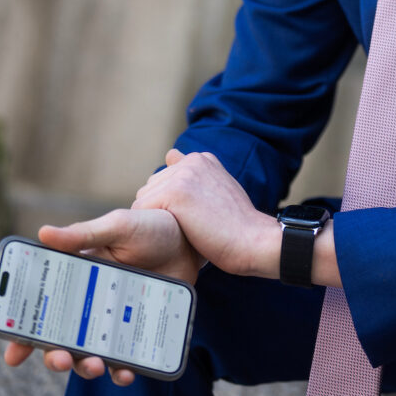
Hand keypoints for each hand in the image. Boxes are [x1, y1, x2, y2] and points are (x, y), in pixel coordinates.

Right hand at [1, 207, 201, 386]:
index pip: (41, 310)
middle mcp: (90, 304)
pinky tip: (125, 372)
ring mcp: (114, 320)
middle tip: (59, 359)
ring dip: (85, 367)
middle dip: (54, 357)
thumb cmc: (150, 227)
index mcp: (76, 279)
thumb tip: (44, 234)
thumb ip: (83, 234)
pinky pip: (125, 359)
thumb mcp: (117, 227)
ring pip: (89, 354)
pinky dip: (122, 371)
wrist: (190, 238)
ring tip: (94, 365)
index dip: (22, 334)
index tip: (12, 355)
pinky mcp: (138, 330)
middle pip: (61, 340)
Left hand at [133, 150, 279, 278]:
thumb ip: (195, 174)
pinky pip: (141, 212)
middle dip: (160, 211)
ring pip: (143, 200)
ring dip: (156, 220)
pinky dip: (151, 229)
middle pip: (150, 189)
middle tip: (190, 226)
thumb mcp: (218, 189)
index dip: (171, 204)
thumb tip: (170, 154)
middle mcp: (191, 161)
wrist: (253, 241)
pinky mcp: (175, 193)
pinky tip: (174, 235)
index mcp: (201, 159)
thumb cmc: (237, 225)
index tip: (194, 217)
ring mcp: (183, 175)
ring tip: (185, 230)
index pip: (163, 180)